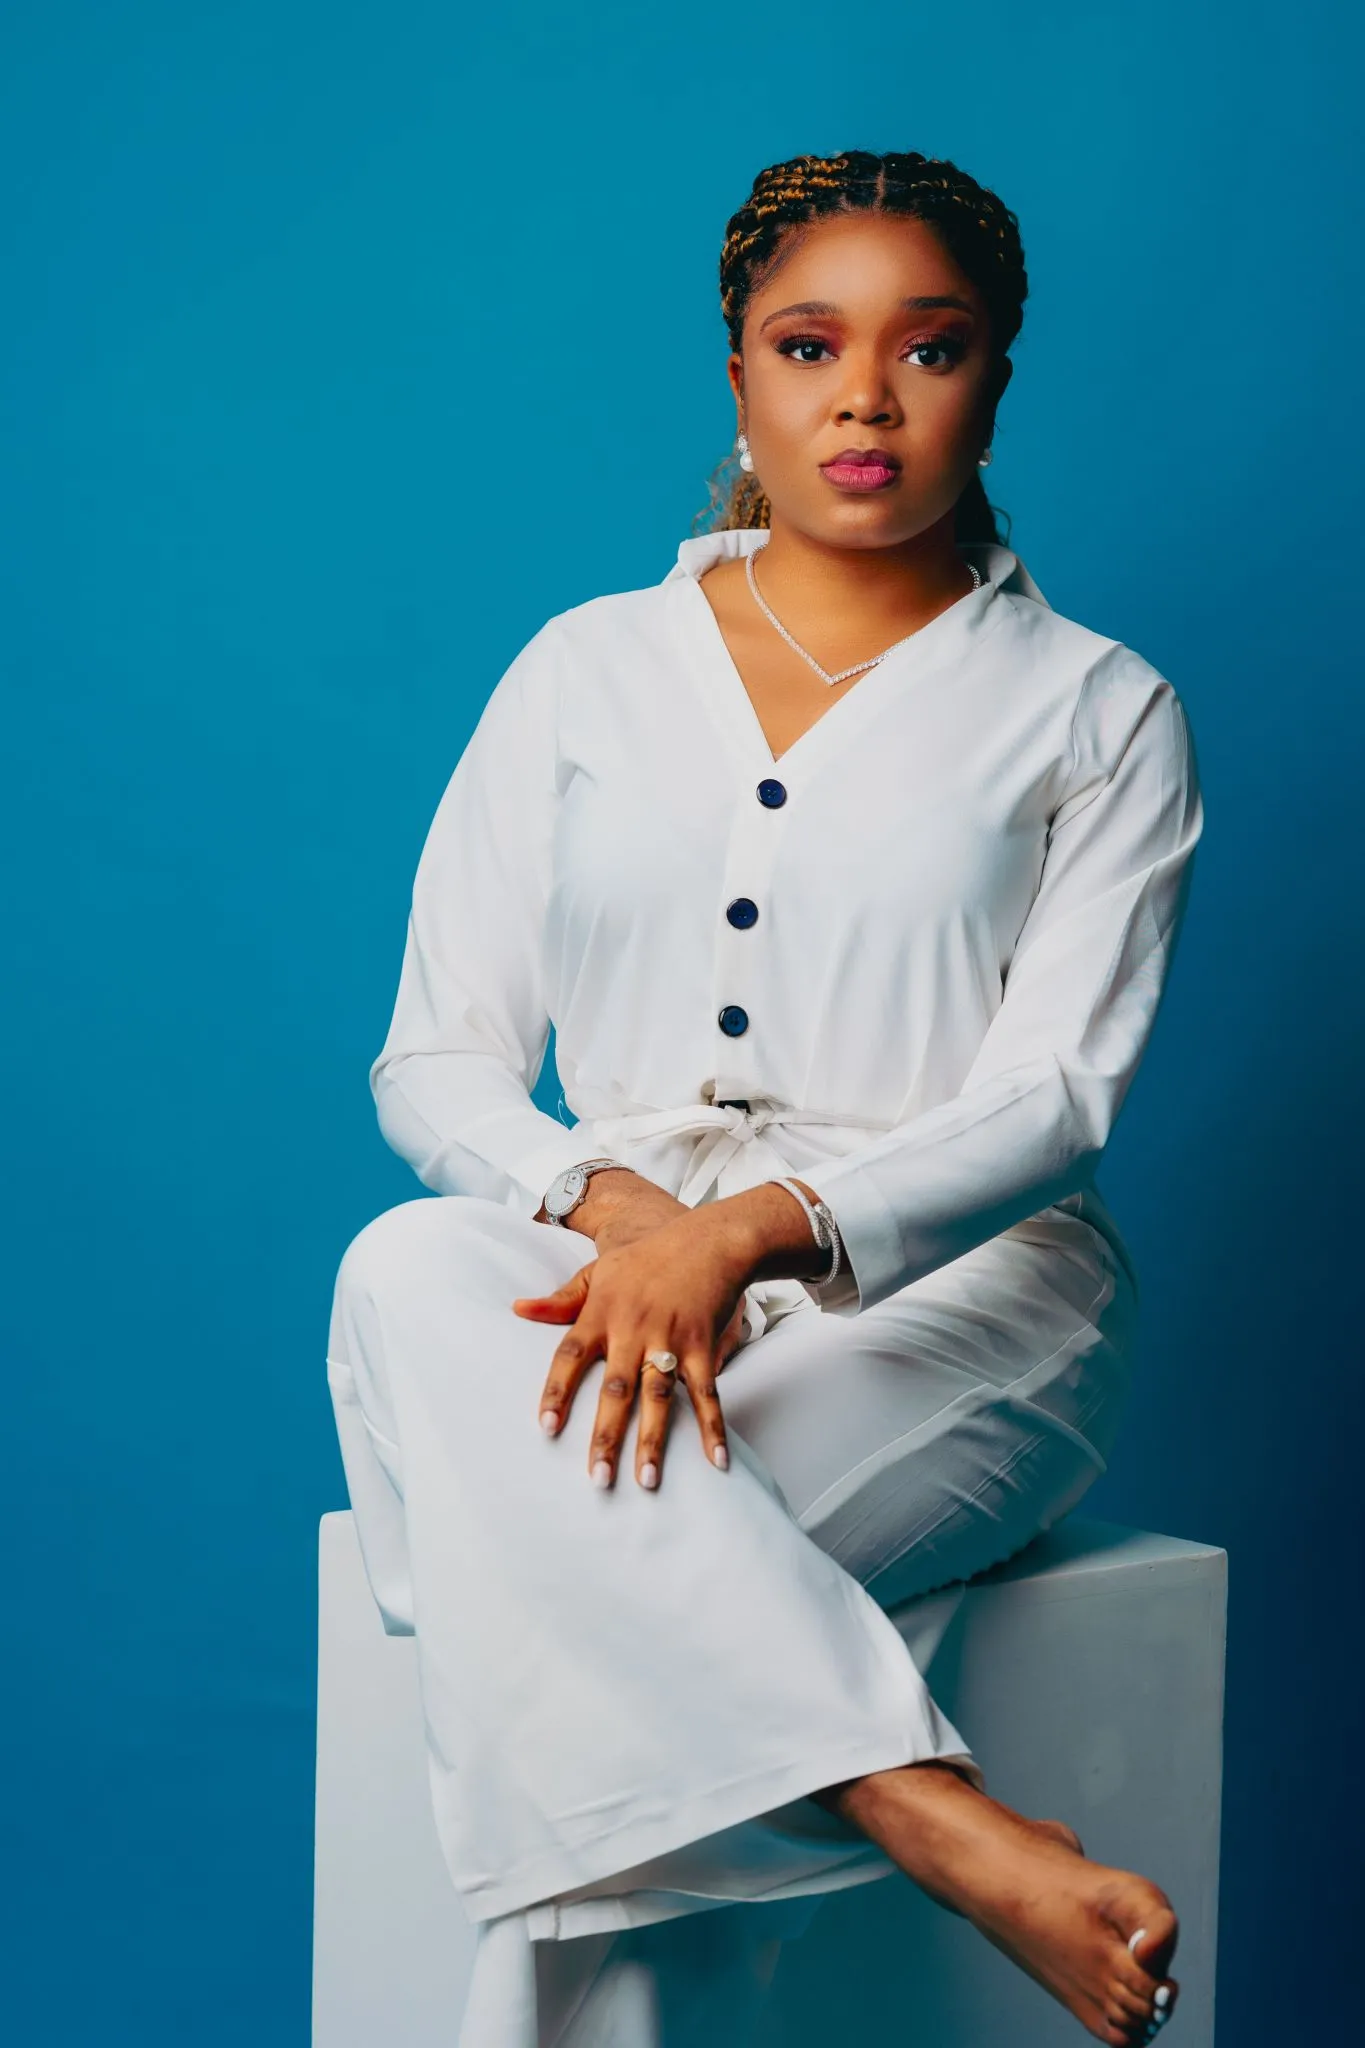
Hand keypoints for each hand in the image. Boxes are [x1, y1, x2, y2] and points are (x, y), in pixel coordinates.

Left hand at [513, 1206, 751, 1490]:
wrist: (707, 1240)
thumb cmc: (647, 1258)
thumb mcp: (598, 1272)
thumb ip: (560, 1299)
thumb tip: (517, 1309)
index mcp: (602, 1314)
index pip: (570, 1357)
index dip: (557, 1393)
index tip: (545, 1429)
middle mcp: (633, 1330)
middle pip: (615, 1390)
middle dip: (606, 1436)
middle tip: (598, 1478)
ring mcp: (670, 1339)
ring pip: (658, 1398)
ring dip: (653, 1441)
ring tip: (647, 1481)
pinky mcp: (703, 1346)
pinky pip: (706, 1393)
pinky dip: (711, 1427)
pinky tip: (715, 1461)